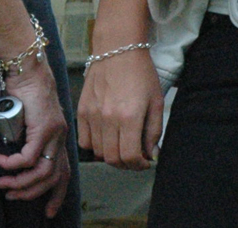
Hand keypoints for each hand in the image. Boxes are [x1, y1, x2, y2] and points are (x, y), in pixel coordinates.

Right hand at [0, 58, 70, 215]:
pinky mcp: (44, 129)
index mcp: (58, 140)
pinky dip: (12, 164)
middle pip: (52, 178)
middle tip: (10, 196)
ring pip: (41, 171)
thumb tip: (8, 162)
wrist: (26, 72)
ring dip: (19, 182)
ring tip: (1, 182)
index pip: (63, 173)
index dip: (56, 195)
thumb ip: (22, 142)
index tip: (48, 213)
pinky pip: (28, 157)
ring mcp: (54, 134)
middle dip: (30, 193)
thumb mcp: (24, 126)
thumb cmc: (22, 95)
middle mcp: (61, 139)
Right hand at [77, 48, 163, 168]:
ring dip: (111, 156)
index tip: (146, 162)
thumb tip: (151, 155)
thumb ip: (154, 131)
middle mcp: (108, 120)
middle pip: (113, 159)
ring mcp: (92, 117)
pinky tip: (106, 138)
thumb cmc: (140, 73)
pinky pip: (85, 142)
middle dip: (126, 164)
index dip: (140, 165)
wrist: (117, 51)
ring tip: (122, 147)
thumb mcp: (156, 101)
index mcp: (130, 116)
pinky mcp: (81, 114)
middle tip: (135, 158)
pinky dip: (96, 146)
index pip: (130, 155)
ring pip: (98, 153)